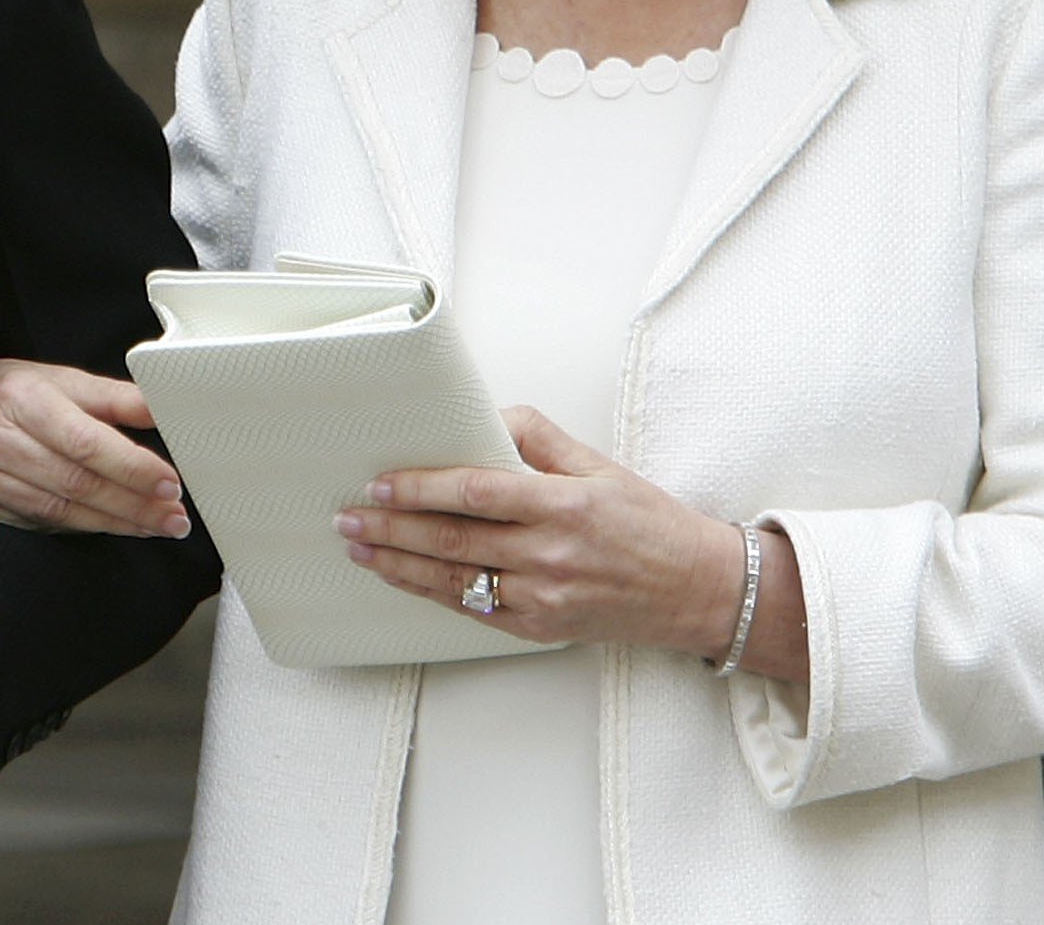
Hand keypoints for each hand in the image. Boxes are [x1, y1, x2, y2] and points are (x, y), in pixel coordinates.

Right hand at [0, 358, 189, 538]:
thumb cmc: (2, 390)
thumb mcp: (55, 378)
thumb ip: (111, 397)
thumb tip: (164, 409)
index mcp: (19, 397)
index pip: (85, 442)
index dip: (131, 468)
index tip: (170, 484)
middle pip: (75, 483)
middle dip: (133, 505)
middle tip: (173, 518)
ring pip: (57, 512)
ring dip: (112, 524)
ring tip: (152, 527)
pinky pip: (32, 526)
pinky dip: (75, 530)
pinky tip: (105, 528)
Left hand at [334, 406, 747, 658]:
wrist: (696, 590)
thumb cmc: (649, 522)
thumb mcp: (598, 464)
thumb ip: (537, 437)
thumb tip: (483, 416)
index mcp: (564, 504)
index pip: (475, 492)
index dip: (421, 488)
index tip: (381, 482)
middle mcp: (550, 555)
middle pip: (452, 539)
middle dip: (390, 527)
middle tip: (348, 516)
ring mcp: (543, 598)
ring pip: (453, 580)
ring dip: (397, 565)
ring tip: (359, 548)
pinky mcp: (539, 628)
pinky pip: (473, 610)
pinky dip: (431, 593)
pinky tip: (401, 578)